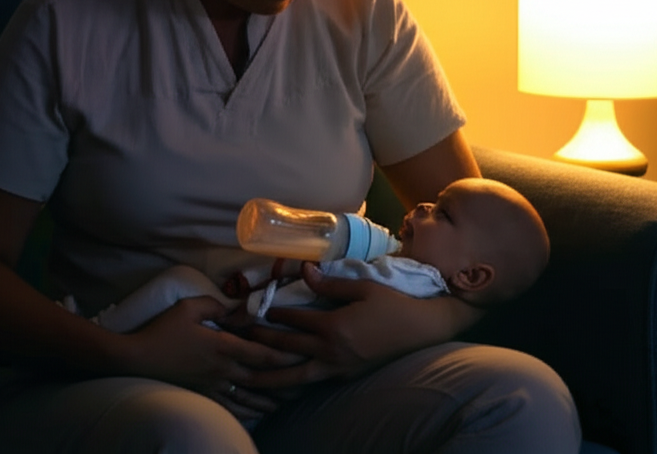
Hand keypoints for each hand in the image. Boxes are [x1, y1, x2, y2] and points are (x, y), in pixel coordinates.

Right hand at [118, 295, 302, 421]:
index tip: (303, 353)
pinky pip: (229, 406)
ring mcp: (212, 385)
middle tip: (304, 381)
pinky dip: (246, 411)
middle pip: (260, 377)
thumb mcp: (189, 306)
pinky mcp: (202, 394)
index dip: (284, 355)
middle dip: (284, 380)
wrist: (136, 358)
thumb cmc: (162, 329)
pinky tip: (256, 414)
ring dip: (269, 400)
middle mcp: (222, 368)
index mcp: (222, 345)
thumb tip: (237, 306)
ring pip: (248, 397)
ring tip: (286, 402)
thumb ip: (217, 304)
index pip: (261, 353)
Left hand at [242, 263, 481, 386]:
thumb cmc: (393, 305)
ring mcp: (336, 369)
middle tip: (235, 337)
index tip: (251, 307)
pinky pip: (309, 384)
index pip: (292, 320)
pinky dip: (288, 386)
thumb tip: (303, 269)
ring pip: (292, 377)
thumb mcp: (362, 287)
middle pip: (285, 349)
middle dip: (258, 343)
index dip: (270, 312)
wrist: (421, 331)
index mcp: (333, 326)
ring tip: (240, 376)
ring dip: (265, 376)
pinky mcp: (342, 377)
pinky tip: (275, 387)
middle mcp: (330, 352)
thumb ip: (330, 282)